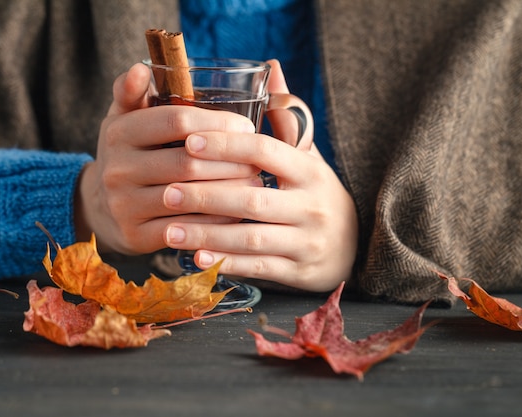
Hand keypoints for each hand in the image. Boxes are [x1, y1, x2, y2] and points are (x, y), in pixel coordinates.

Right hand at [74, 63, 258, 253]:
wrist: (102, 209)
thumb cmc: (129, 155)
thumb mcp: (124, 120)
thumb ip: (134, 93)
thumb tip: (140, 68)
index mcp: (119, 132)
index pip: (177, 120)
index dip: (217, 123)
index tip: (247, 128)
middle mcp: (117, 169)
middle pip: (188, 162)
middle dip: (230, 160)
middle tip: (258, 160)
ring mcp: (124, 205)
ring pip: (189, 197)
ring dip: (228, 191)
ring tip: (255, 184)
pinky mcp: (135, 236)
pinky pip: (185, 229)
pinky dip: (215, 221)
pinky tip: (236, 212)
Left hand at [161, 60, 357, 291]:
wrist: (355, 246)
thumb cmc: (316, 193)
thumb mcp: (307, 155)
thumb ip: (285, 117)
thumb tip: (271, 66)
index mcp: (310, 170)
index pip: (265, 151)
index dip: (226, 145)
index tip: (188, 141)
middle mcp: (312, 205)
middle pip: (254, 197)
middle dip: (207, 195)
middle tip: (166, 192)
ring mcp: (307, 241)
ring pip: (252, 237)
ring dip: (209, 234)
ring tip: (170, 232)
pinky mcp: (299, 271)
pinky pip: (259, 267)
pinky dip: (227, 263)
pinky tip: (197, 258)